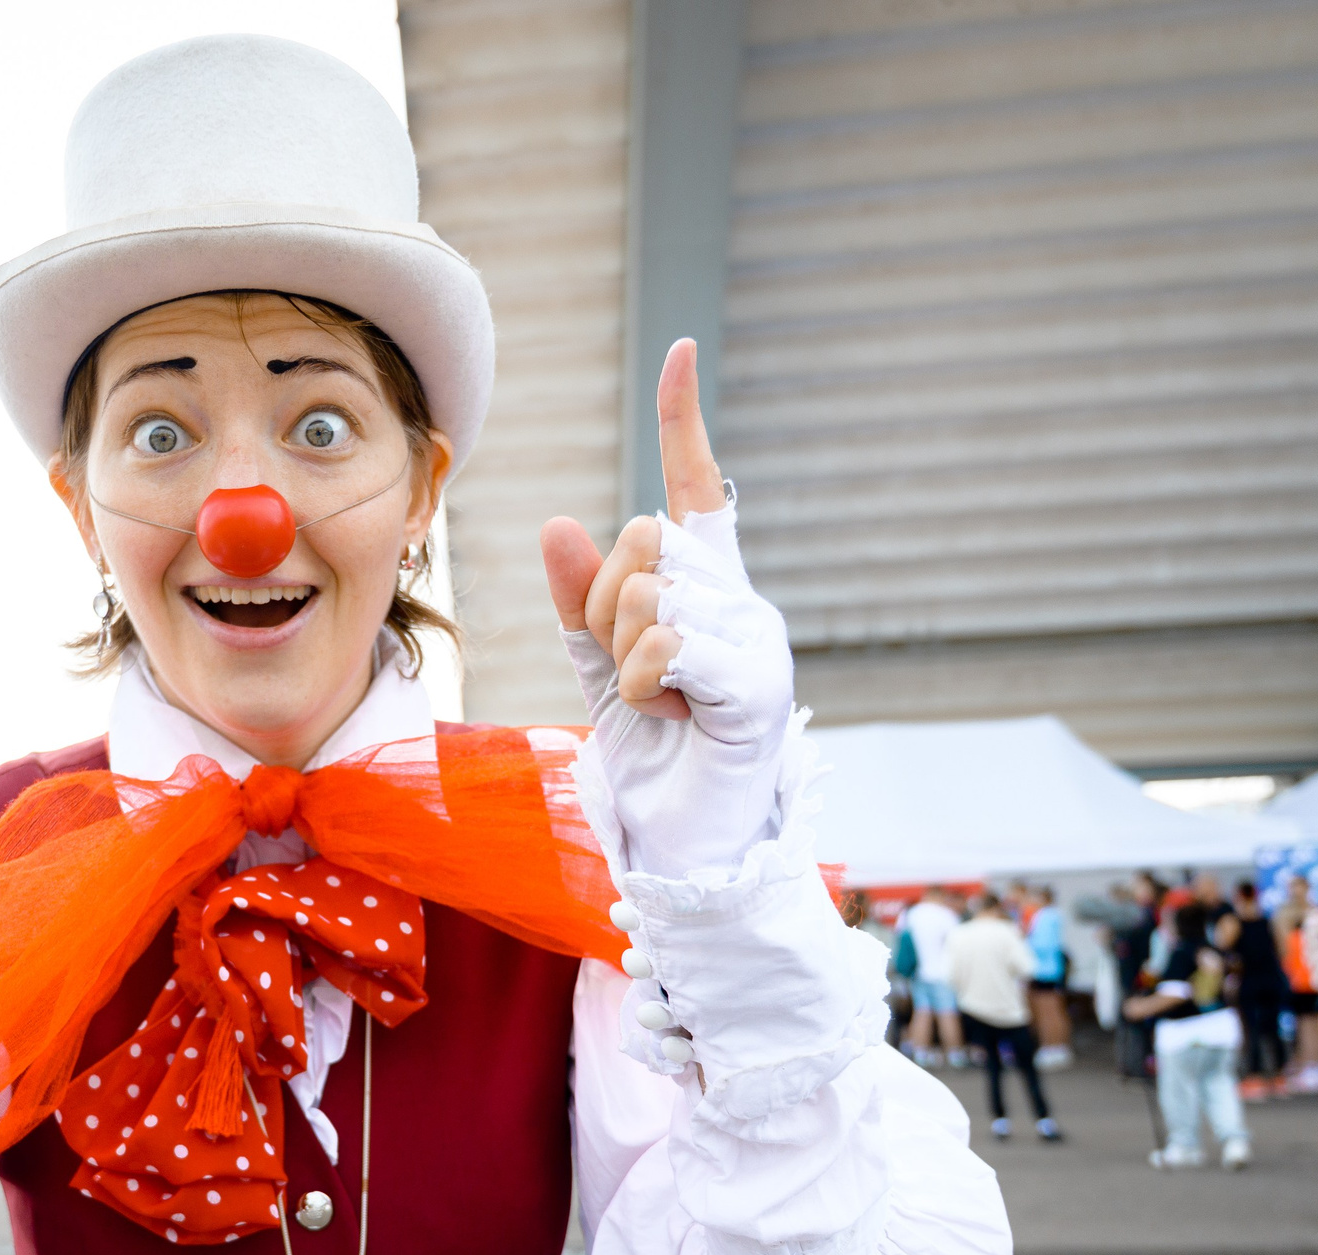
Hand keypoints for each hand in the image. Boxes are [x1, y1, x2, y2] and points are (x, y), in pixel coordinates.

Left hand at [540, 339, 732, 723]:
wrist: (687, 841)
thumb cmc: (654, 760)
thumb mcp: (598, 669)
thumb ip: (578, 603)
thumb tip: (557, 524)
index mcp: (704, 589)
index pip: (692, 489)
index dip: (681, 422)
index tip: (678, 350)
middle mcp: (738, 598)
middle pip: (642, 543)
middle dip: (605, 608)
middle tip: (634, 674)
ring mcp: (755, 633)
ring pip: (650, 595)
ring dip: (626, 659)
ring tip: (661, 705)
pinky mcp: (759, 679)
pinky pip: (667, 645)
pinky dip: (645, 687)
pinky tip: (676, 716)